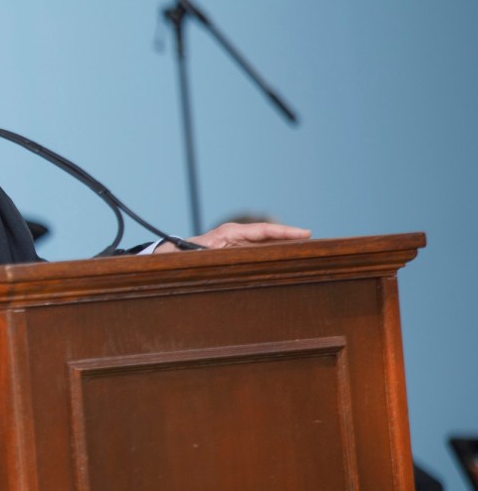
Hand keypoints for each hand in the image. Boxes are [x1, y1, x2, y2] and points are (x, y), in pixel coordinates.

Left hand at [154, 221, 310, 253]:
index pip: (263, 230)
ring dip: (286, 248)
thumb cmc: (183, 255)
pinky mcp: (239, 252)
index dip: (285, 232)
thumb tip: (219, 256)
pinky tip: (290, 261)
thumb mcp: (195, 255)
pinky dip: (275, 254)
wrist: (171, 256)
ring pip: (268, 244)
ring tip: (310, 253)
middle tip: (319, 244)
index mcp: (230, 233)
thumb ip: (208, 255)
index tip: (306, 233)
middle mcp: (237, 236)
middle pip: (271, 236)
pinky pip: (261, 251)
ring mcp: (239, 244)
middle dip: (293, 239)